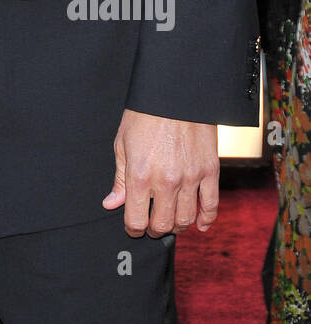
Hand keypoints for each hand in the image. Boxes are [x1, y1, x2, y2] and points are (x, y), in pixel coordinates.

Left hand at [102, 109, 219, 236]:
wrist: (175, 93)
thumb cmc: (145, 115)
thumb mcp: (122, 144)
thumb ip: (120, 179)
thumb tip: (112, 203)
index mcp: (140, 175)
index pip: (136, 219)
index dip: (133, 228)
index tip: (133, 227)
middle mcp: (166, 181)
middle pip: (162, 224)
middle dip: (153, 230)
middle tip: (150, 225)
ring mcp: (190, 178)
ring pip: (186, 219)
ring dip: (177, 226)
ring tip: (170, 221)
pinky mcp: (210, 171)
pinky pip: (211, 205)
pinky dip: (206, 220)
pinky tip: (199, 224)